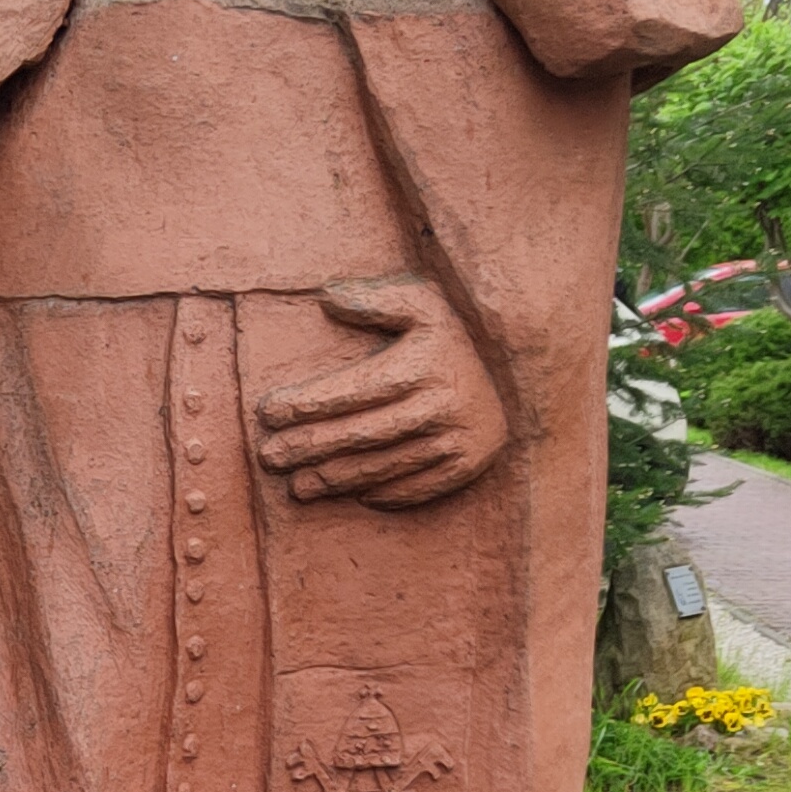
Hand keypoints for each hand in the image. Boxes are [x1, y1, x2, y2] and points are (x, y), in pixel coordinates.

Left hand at [254, 281, 507, 508]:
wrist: (522, 369)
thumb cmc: (453, 334)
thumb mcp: (423, 302)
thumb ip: (376, 298)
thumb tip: (327, 297)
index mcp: (423, 364)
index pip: (354, 390)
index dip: (307, 403)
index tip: (268, 412)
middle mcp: (440, 405)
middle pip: (361, 433)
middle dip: (309, 446)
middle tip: (269, 457)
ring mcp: (456, 440)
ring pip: (384, 465)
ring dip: (336, 478)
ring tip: (297, 486)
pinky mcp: (468, 464)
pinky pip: (418, 486)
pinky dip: (384, 492)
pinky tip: (353, 494)